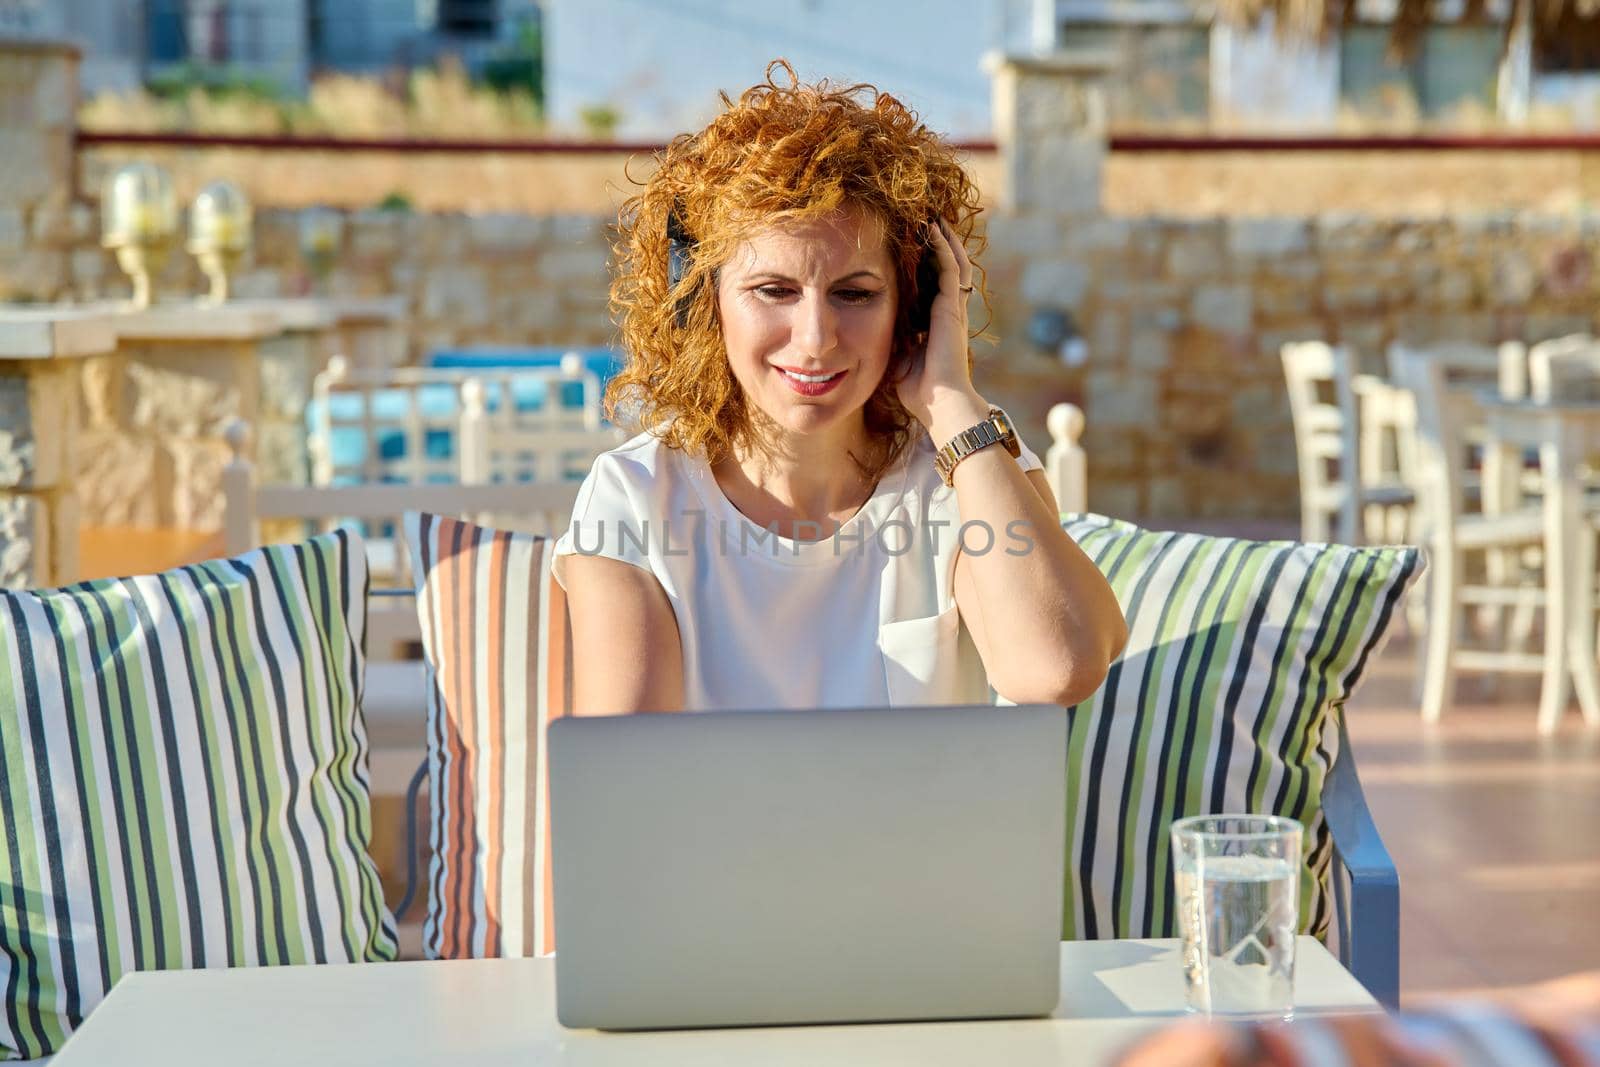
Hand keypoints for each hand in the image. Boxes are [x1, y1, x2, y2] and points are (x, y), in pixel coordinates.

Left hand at [895, 217, 984, 433]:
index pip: (932, 285)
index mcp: (936, 323)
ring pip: (953, 262)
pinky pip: (950, 269)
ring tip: (932, 218)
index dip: (925, 264)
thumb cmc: (919, 390)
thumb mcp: (898, 358)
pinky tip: (932, 230)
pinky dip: (942, 247)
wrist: (940, 403)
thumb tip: (871, 331)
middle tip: (926, 222)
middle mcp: (948, 312)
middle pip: (946, 268)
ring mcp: (953, 308)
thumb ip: (893, 341)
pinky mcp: (952, 307)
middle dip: (937, 245)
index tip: (912, 246)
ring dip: (943, 239)